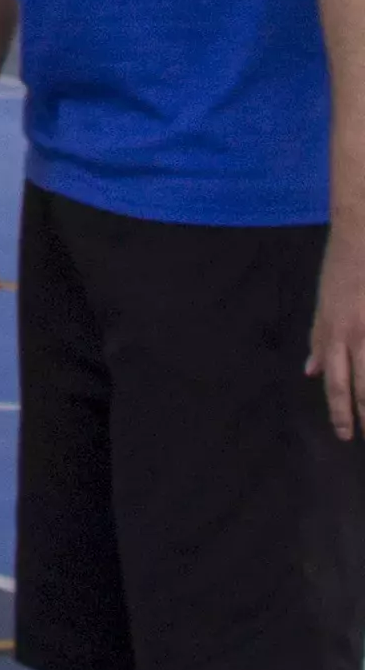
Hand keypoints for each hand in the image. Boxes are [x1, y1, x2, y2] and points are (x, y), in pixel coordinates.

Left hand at [312, 215, 364, 442]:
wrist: (361, 235)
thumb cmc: (340, 269)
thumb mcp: (322, 305)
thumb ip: (318, 339)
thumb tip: (310, 371)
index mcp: (332, 332)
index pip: (335, 382)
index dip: (340, 411)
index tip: (346, 433)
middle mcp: (354, 334)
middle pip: (360, 385)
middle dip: (364, 415)